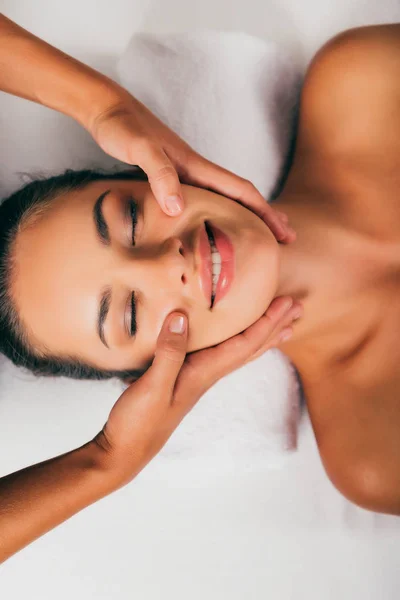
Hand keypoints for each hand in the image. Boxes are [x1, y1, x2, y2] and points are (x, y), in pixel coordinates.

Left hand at [88, 93, 295, 243]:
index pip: (241, 191)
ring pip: (225, 198)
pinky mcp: (171, 175)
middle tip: (285, 239)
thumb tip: (179, 207)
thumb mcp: (139, 149)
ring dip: (246, 215)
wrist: (107, 109)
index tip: (284, 231)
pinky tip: (214, 223)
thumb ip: (159, 173)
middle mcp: (196, 169)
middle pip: (241, 195)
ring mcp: (185, 172)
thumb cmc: (122, 126)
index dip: (264, 211)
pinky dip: (220, 212)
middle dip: (265, 216)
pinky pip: (205, 198)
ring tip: (259, 235)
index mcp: (195, 165)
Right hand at [92, 295, 302, 484]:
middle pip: (250, 349)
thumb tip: (181, 317)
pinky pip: (220, 356)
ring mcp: (197, 378)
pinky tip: (233, 341)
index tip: (287, 303)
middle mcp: (207, 375)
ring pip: (239, 353)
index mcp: (204, 373)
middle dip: (274, 327)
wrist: (125, 451)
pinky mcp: (184, 379)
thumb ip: (168, 353)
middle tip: (298, 307)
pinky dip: (236, 344)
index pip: (245, 345)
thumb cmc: (138, 423)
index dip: (267, 322)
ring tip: (282, 326)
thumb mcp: (151, 386)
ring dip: (262, 337)